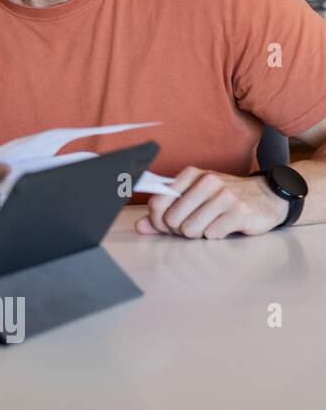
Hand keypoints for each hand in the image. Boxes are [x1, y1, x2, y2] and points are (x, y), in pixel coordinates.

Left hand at [135, 167, 288, 238]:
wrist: (269, 196)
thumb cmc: (226, 198)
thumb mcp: (196, 197)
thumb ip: (167, 212)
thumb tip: (141, 226)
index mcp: (191, 174)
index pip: (157, 202)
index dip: (158, 220)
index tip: (167, 225)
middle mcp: (207, 181)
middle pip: (172, 219)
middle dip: (179, 230)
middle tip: (194, 227)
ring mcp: (224, 196)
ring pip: (190, 229)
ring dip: (198, 234)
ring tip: (210, 225)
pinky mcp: (239, 212)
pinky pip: (211, 234)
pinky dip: (215, 235)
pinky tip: (225, 227)